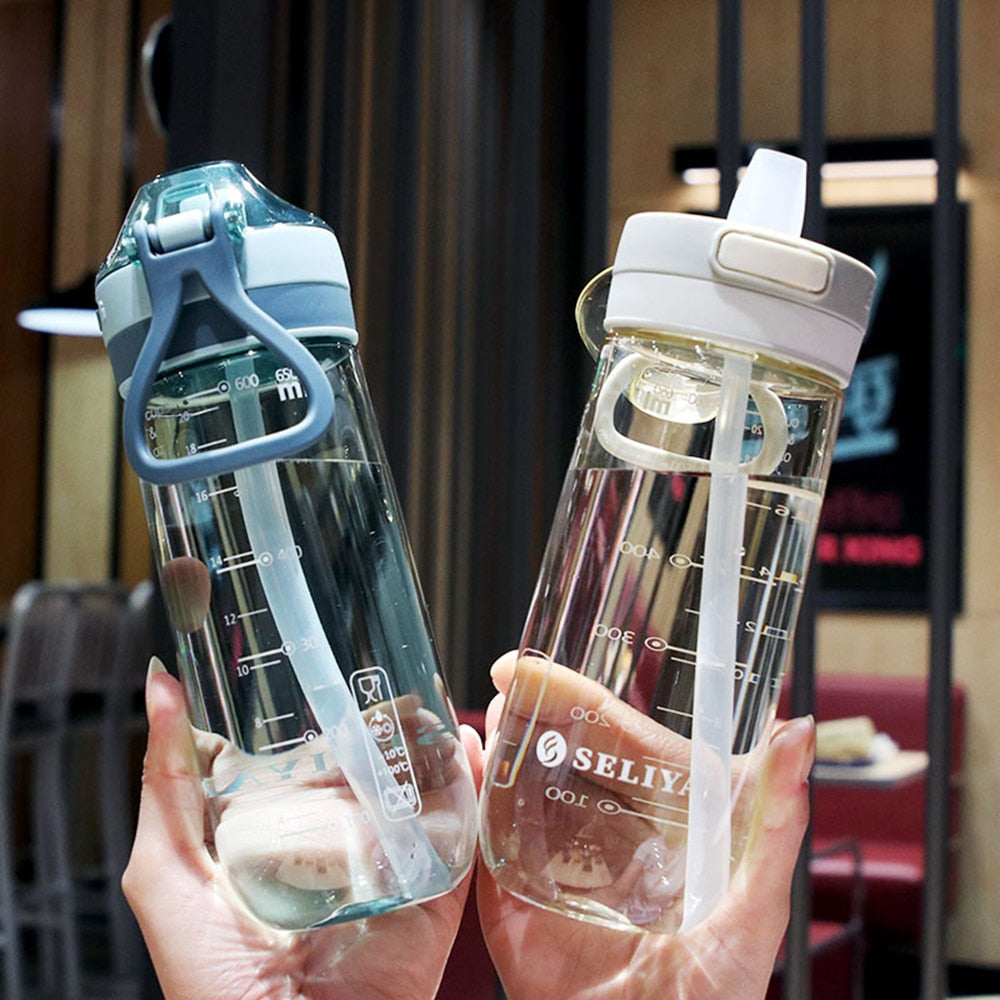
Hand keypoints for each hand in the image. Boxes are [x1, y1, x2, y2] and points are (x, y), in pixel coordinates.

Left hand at [123, 660, 484, 999]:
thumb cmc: (210, 979)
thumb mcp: (166, 873)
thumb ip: (164, 783)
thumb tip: (159, 685)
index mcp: (280, 835)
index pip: (306, 758)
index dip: (321, 711)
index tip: (330, 654)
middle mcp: (338, 846)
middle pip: (372, 769)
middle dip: (388, 723)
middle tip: (396, 675)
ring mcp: (388, 871)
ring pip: (421, 794)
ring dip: (435, 747)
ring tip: (434, 705)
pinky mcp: (430, 898)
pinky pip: (459, 840)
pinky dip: (471, 792)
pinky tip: (468, 749)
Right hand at [477, 652, 814, 999]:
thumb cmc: (718, 994)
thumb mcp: (756, 904)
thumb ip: (777, 817)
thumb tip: (800, 729)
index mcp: (659, 816)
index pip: (614, 737)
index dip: (576, 697)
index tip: (532, 668)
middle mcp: (605, 829)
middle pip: (562, 751)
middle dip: (533, 711)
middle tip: (504, 680)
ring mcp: (557, 862)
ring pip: (521, 787)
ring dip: (502, 747)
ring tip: (488, 715)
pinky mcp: (517, 903)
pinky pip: (487, 846)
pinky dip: (472, 805)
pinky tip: (463, 771)